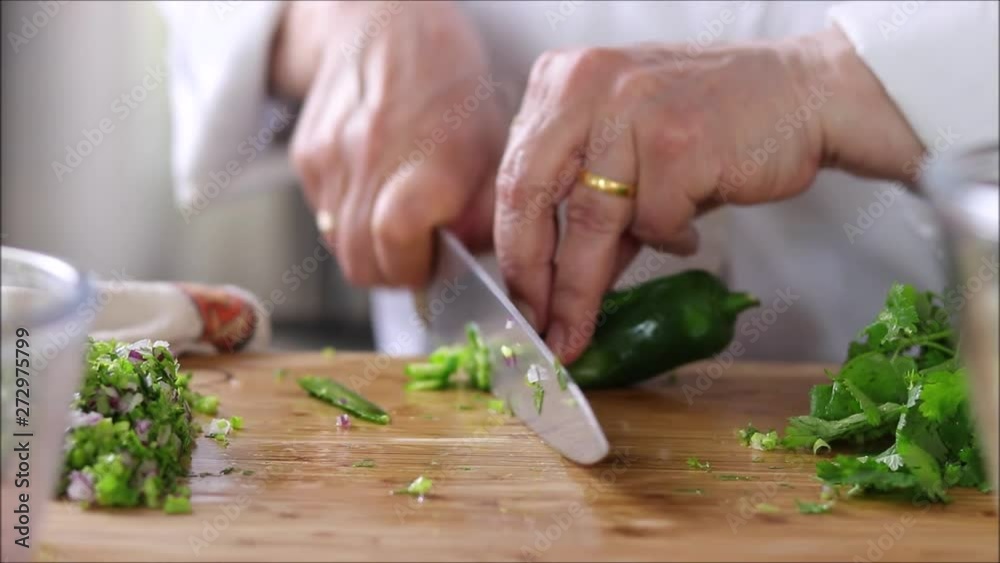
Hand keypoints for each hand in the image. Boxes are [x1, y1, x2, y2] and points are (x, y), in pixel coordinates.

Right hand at [274, 1, 507, 286]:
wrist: (387, 25)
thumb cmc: (451, 86)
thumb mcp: (494, 145)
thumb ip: (484, 212)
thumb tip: (466, 262)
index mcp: (428, 157)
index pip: (396, 242)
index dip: (414, 270)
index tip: (433, 266)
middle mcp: (373, 158)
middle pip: (361, 262)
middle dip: (392, 272)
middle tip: (417, 255)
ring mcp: (332, 158)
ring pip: (339, 246)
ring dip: (369, 249)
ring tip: (398, 222)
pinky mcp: (306, 156)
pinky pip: (322, 217)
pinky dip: (348, 221)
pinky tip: (374, 191)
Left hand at [494, 27, 923, 362]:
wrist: (802, 94)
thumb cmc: (714, 123)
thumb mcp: (632, 153)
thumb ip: (590, 208)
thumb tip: (553, 287)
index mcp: (564, 80)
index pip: (514, 175)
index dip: (511, 247)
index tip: (519, 297)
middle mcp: (587, 84)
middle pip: (530, 196)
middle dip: (532, 275)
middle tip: (537, 325)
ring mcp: (631, 109)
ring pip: (589, 223)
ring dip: (584, 289)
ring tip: (582, 326)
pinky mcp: (677, 141)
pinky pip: (654, 223)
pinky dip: (669, 239)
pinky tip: (689, 229)